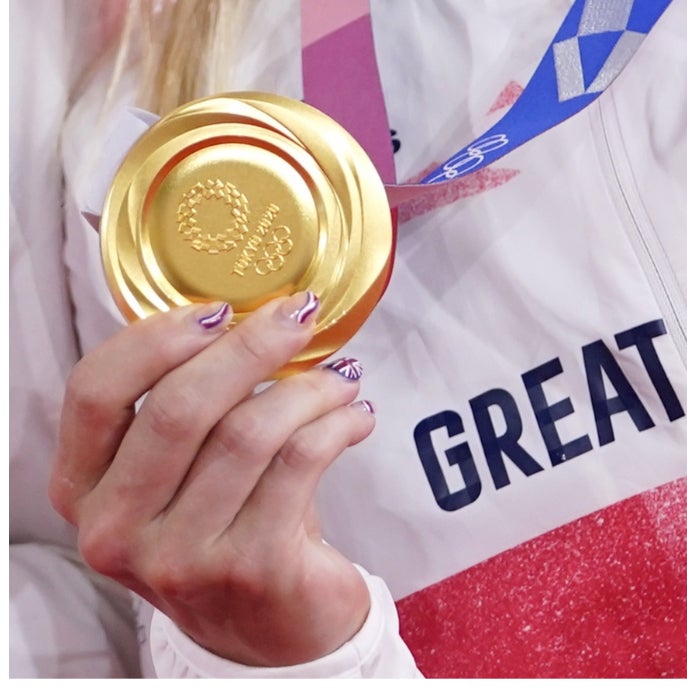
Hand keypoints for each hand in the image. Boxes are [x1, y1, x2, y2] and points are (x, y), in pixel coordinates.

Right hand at [51, 293, 376, 666]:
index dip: (155, 336)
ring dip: (311, 387)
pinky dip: (339, 422)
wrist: (270, 627)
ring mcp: (178, 558)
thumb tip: (250, 306)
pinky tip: (355, 417)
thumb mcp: (178, 471)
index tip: (219, 308)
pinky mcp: (249, 569)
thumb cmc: (225, 521)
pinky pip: (301, 462)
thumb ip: (185, 401)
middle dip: (251, 344)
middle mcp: (115, 531)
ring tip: (342, 379)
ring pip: (248, 431)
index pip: (94, 392)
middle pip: (177, 406)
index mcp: (84, 491)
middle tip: (299, 314)